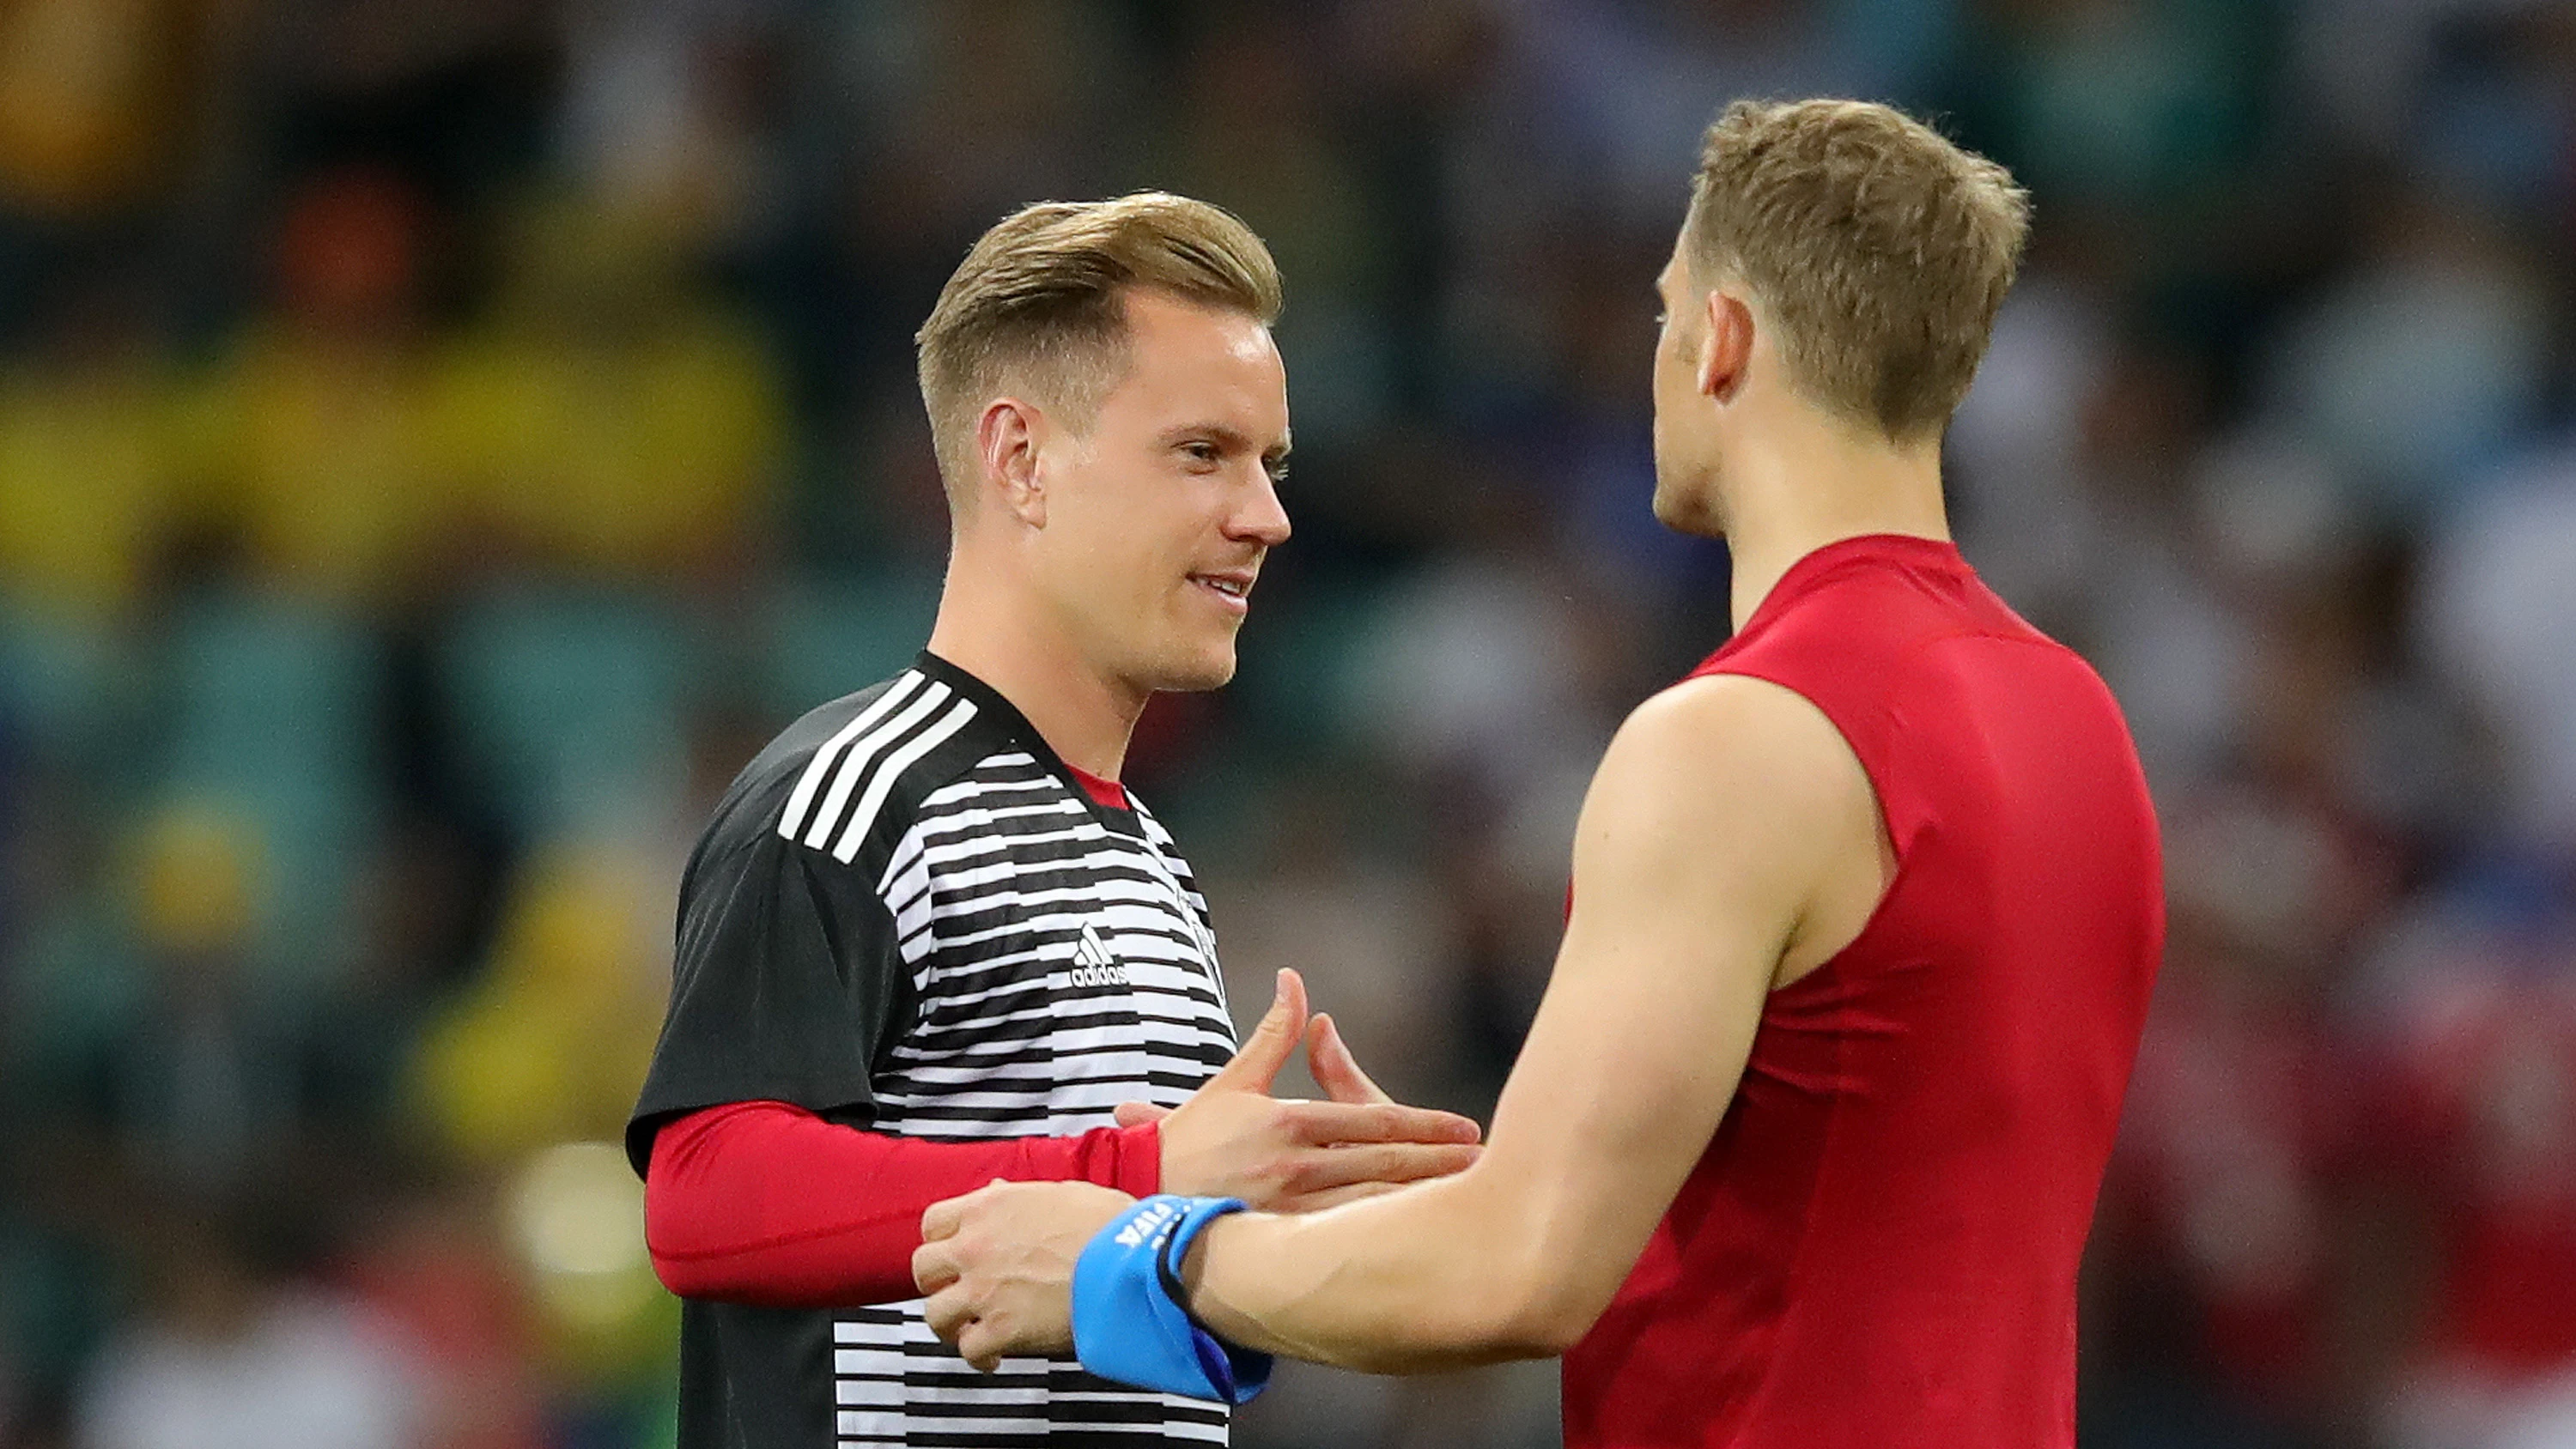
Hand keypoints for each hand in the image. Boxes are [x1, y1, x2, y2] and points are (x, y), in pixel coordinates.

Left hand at [914, 1180, 1132, 1369]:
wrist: (1129, 1263)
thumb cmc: (1108, 1225)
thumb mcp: (1061, 1191)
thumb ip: (1019, 1196)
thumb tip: (1000, 1192)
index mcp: (989, 1208)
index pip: (933, 1221)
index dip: (941, 1239)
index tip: (951, 1250)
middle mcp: (976, 1248)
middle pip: (923, 1268)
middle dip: (936, 1281)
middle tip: (954, 1289)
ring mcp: (984, 1290)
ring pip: (935, 1313)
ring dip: (950, 1323)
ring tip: (968, 1328)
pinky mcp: (1001, 1330)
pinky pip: (969, 1350)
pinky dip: (978, 1356)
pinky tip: (993, 1356)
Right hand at [1124, 970, 1481, 1211]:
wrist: (1139, 1192)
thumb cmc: (1192, 1137)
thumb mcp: (1234, 1080)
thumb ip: (1273, 1032)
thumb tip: (1295, 980)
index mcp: (1287, 1122)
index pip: (1369, 1122)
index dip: (1422, 1126)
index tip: (1463, 1128)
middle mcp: (1292, 1166)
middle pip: (1381, 1165)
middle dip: (1437, 1164)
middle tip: (1484, 1162)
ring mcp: (1287, 1209)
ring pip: (1370, 1207)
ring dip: (1420, 1202)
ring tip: (1465, 1200)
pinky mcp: (1279, 1243)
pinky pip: (1342, 1243)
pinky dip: (1383, 1239)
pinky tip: (1416, 1240)